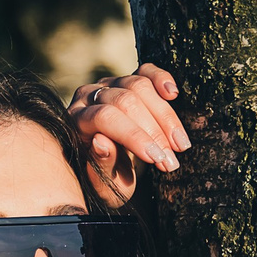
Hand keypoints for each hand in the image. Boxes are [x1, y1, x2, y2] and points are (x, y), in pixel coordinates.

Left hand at [68, 64, 189, 206]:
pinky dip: (161, 79)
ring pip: (139, 85)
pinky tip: (173, 94)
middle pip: (125, 100)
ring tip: (180, 146)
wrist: (109, 170)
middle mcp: (88, 96)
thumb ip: (99, 166)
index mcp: (76, 120)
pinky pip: (146, 71)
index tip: (157, 159)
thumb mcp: (102, 184)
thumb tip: (100, 142)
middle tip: (172, 162)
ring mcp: (108, 84)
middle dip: (154, 132)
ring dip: (166, 117)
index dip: (134, 136)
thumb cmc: (104, 179)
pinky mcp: (127, 80)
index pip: (105, 117)